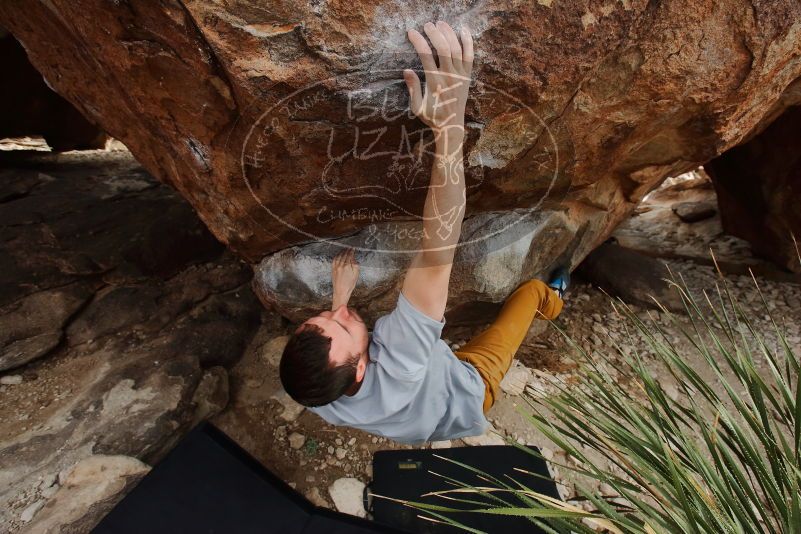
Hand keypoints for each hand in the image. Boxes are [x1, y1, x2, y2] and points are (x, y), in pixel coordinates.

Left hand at [331, 248, 359, 309]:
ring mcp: (336, 267)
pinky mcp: (333, 269)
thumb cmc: (350, 284)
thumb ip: (355, 265)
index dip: (352, 251)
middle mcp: (341, 265)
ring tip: (344, 250)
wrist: (341, 291)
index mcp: (347, 266)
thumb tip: (353, 258)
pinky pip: (334, 260)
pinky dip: (337, 256)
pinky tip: (338, 255)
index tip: (353, 248)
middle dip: (347, 250)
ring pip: (339, 256)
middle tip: (349, 248)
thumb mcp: (356, 275)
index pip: (349, 256)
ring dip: (342, 252)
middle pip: (344, 255)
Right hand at [404, 21, 472, 137]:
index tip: (411, 32)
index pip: (425, 55)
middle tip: (427, 25)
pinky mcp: (468, 76)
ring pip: (456, 48)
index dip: (418, 41)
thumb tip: (406, 70)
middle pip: (443, 47)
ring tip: (440, 23)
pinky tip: (463, 30)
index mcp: (434, 82)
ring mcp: (460, 75)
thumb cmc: (432, 116)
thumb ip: (413, 88)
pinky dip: (468, 41)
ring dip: (449, 33)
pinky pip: (470, 55)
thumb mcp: (417, 106)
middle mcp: (449, 76)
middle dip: (434, 33)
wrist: (452, 125)